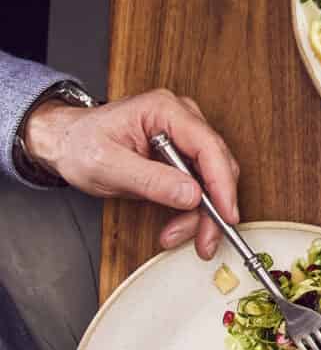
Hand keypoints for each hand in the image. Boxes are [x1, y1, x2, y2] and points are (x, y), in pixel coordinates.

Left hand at [19, 89, 240, 258]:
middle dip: (212, 206)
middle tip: (204, 239)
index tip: (226, 214)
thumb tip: (192, 195)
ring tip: (175, 235)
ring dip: (200, 212)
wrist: (65, 143)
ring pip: (211, 178)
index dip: (222, 183)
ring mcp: (183, 136)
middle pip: (215, 164)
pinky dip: (191, 208)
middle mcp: (181, 118)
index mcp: (165, 110)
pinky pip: (198, 183)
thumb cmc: (80, 145)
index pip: (208, 146)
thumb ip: (152, 180)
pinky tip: (176, 225)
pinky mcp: (180, 154)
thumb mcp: (108, 166)